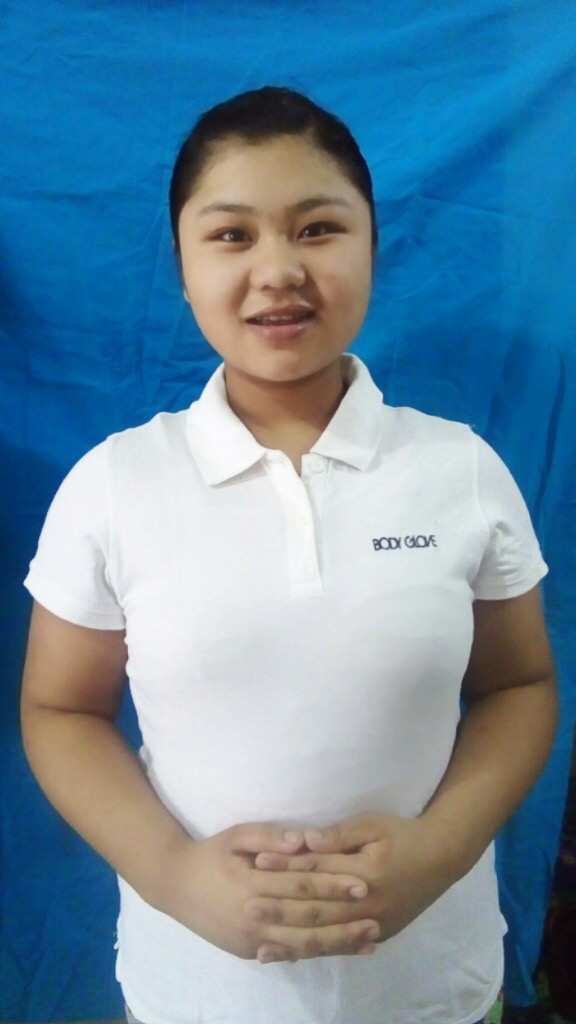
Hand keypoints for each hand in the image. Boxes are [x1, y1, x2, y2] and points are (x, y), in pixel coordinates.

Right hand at [158, 821, 379, 961]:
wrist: (174, 886)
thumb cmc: (210, 854)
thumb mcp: (235, 835)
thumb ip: (268, 836)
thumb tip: (303, 840)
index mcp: (252, 885)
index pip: (301, 886)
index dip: (333, 886)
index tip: (362, 884)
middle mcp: (254, 917)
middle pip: (307, 920)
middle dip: (343, 920)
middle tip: (375, 918)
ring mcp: (252, 940)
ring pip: (301, 944)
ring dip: (337, 944)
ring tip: (368, 941)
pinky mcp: (250, 952)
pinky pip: (287, 955)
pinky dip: (315, 954)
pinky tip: (337, 951)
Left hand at [252, 812, 456, 960]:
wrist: (442, 858)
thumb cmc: (403, 834)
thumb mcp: (373, 824)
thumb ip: (339, 835)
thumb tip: (306, 841)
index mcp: (365, 872)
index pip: (317, 870)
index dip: (286, 866)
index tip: (257, 863)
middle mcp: (367, 903)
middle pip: (316, 907)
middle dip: (280, 908)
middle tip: (247, 908)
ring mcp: (373, 924)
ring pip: (326, 935)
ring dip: (292, 939)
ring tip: (261, 943)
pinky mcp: (376, 935)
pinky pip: (340, 947)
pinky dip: (315, 951)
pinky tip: (292, 955)